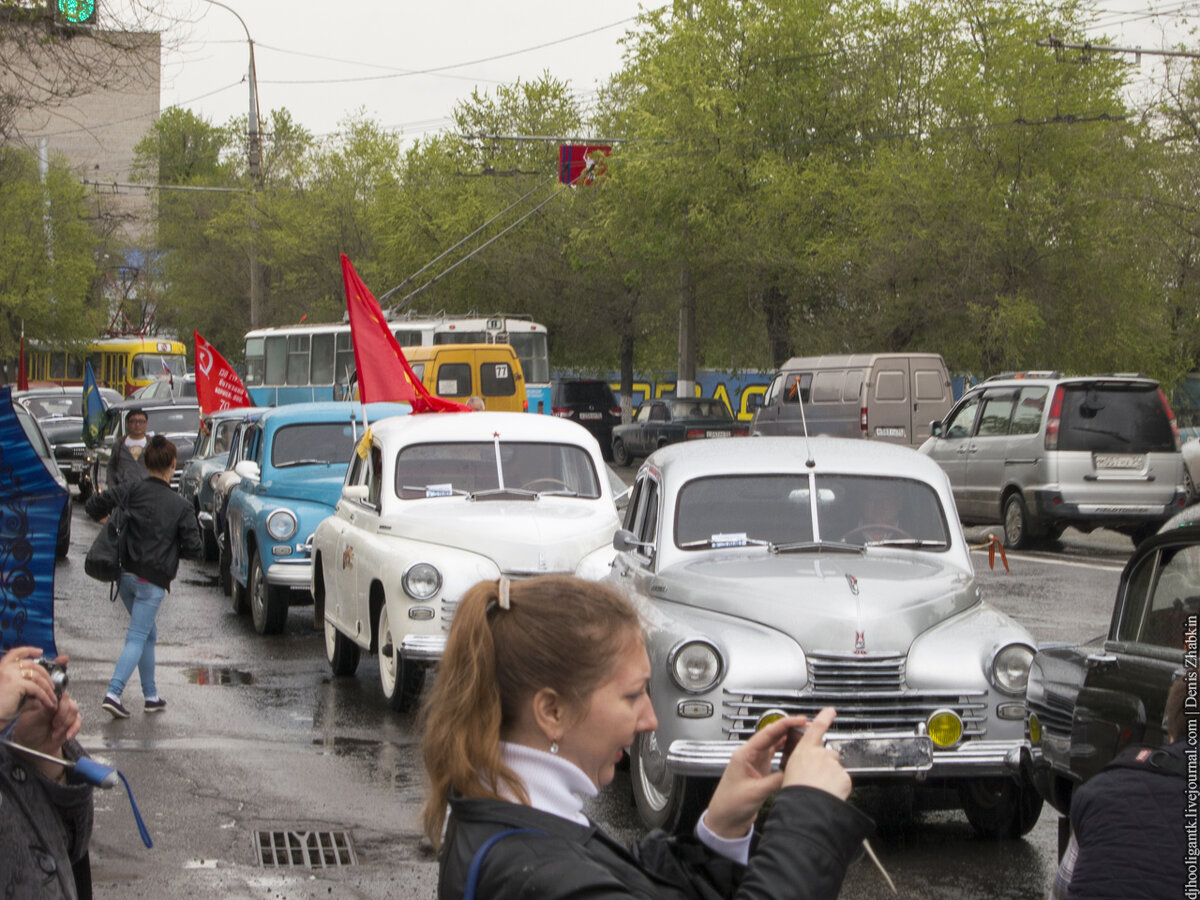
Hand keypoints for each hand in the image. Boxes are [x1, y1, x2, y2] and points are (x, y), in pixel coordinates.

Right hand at [0, 647, 57, 722]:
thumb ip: (30, 686)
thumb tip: (48, 685)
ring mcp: (10, 674)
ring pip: (37, 677)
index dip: (29, 650)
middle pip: (32, 665)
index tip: (40, 651)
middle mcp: (5, 668)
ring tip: (52, 697)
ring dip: (48, 688)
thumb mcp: (17, 692)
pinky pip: (37, 688)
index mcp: (2, 668)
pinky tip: (48, 702)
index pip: (16, 653)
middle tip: (52, 686)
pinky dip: (45, 696)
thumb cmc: (2, 708)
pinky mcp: (16, 683)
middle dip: (45, 675)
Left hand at [12, 680, 80, 781]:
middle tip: (53, 724)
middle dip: (62, 716)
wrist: (34, 746)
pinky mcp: (72, 721)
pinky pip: (78, 722)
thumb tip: (55, 702)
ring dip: (65, 724)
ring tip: (55, 732)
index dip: (59, 703)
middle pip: (70, 703)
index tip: (53, 711)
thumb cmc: (29, 730)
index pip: (60, 694)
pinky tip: (66, 735)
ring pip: (75, 712)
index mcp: (47, 699)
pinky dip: (73, 729)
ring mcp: (66, 712)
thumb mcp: (33, 719)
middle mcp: (58, 703)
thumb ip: (45, 710)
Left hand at [702, 713, 807, 838]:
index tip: (798, 720)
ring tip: (802, 736)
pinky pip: (774, 757)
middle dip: (788, 729)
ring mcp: (755, 763)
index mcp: (744, 754)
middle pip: (771, 736)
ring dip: (787, 740)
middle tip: (805, 726)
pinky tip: (794, 752)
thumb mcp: (756, 791)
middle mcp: (749, 756)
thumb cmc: (731, 804)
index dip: (784, 724)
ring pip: (773, 746)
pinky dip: (784, 754)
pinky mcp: (760, 772)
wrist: (725, 820)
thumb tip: (793, 772)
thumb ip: (775, 780)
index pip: (767, 733)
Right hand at [780, 707, 850, 798]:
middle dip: (827, 765)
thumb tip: (804, 769)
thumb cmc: (795, 792)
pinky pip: (843, 782)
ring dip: (832, 778)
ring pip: (836, 770)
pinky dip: (839, 788)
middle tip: (818, 780)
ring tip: (821, 790)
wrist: (807, 807)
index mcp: (804, 751)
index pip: (816, 729)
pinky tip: (830, 794)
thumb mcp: (789, 773)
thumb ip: (800, 765)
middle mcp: (820, 754)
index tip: (831, 710)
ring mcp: (834, 765)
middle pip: (828, 755)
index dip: (824, 717)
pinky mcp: (844, 776)